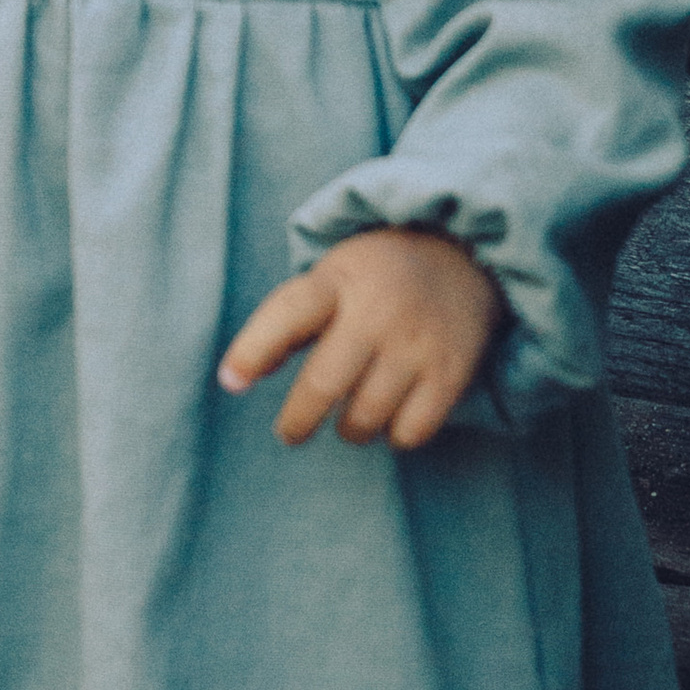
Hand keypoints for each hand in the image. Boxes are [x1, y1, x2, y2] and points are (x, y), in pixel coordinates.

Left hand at [219, 227, 502, 451]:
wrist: (459, 253)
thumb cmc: (372, 280)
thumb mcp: (327, 280)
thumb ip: (284, 324)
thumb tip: (233, 380)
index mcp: (338, 282)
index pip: (288, 314)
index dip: (252, 351)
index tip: (231, 382)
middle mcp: (378, 312)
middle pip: (324, 383)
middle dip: (298, 421)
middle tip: (290, 432)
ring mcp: (418, 343)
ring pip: (365, 416)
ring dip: (349, 429)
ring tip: (348, 417)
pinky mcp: (451, 372)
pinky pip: (411, 431)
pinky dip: (394, 435)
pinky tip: (390, 417)